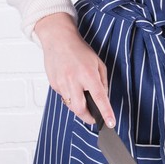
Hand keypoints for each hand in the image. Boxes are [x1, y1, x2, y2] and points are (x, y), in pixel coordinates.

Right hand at [34, 12, 115, 126]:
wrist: (58, 40)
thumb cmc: (79, 50)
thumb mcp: (98, 63)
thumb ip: (102, 81)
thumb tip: (103, 98)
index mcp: (88, 74)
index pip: (99, 98)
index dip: (106, 113)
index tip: (110, 123)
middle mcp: (73, 80)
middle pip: (80, 109)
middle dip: (88, 118)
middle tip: (94, 118)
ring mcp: (61, 83)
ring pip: (71, 106)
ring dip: (79, 106)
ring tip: (82, 96)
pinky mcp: (53, 84)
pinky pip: (63, 97)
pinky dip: (70, 96)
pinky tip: (71, 85)